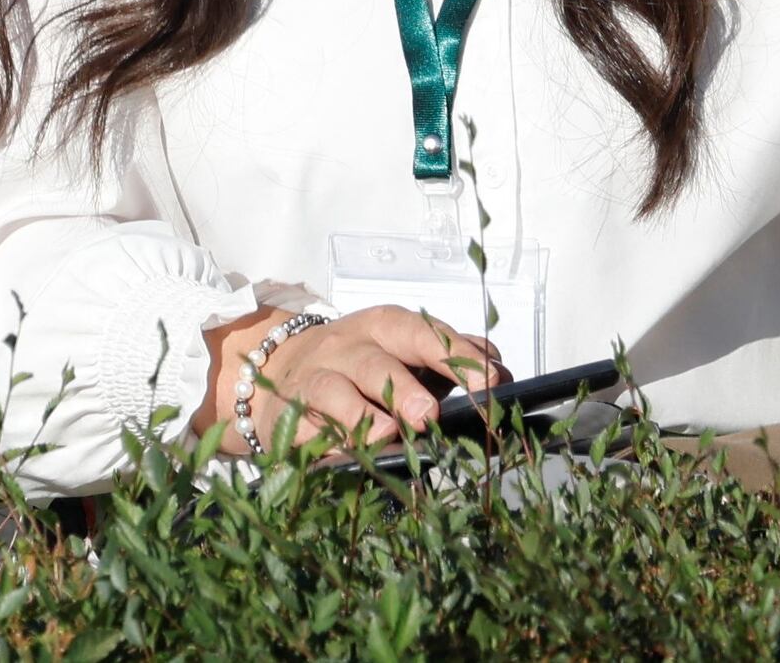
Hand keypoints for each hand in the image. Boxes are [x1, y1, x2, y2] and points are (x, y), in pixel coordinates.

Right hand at [213, 304, 496, 453]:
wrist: (280, 371)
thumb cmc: (360, 368)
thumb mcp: (402, 355)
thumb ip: (449, 363)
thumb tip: (499, 372)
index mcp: (385, 328)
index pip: (424, 334)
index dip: (457, 357)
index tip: (489, 382)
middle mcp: (350, 344)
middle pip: (381, 356)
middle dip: (409, 384)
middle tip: (432, 414)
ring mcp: (319, 373)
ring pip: (341, 386)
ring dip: (367, 412)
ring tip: (390, 434)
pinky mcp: (293, 406)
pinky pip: (312, 421)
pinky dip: (333, 436)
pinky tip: (352, 453)